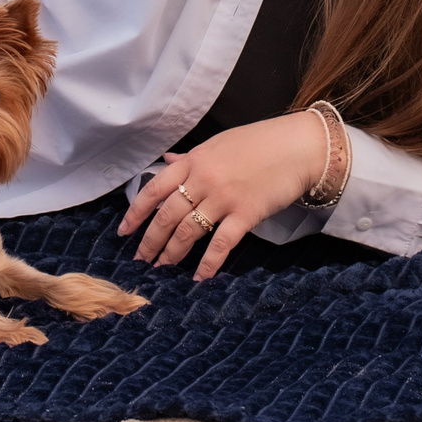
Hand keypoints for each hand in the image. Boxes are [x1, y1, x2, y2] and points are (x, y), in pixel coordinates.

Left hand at [118, 111, 331, 279]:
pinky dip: (209, 263)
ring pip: (189, 231)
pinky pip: (221, 243)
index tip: (124, 231)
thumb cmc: (258, 143)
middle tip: (141, 259)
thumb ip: (190, 157)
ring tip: (162, 268)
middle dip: (151, 240)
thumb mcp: (217, 144)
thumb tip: (166, 161)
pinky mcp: (246, 213)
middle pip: (167, 215)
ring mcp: (224, 197)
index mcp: (193, 160)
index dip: (136, 213)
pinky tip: (200, 277)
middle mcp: (203, 179)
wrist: (297, 147)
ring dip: (172, 253)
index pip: (154, 189)